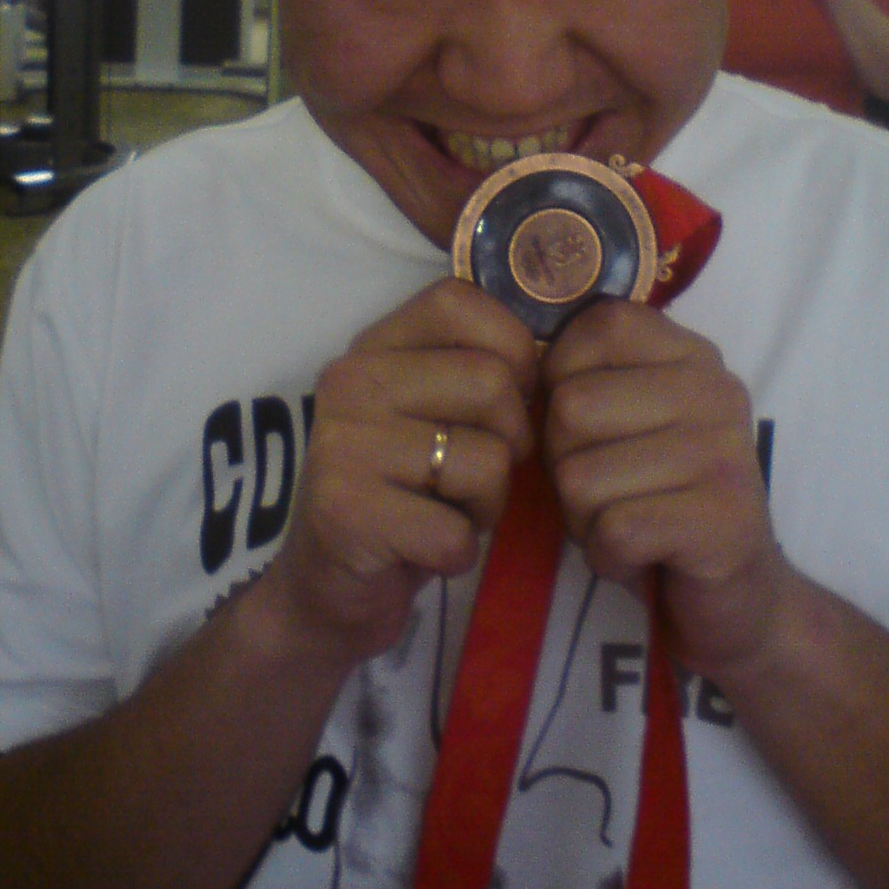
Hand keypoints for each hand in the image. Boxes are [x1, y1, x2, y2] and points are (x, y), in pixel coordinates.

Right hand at [262, 280, 537, 668]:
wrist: (328, 588)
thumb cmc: (405, 493)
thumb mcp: (433, 413)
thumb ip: (477, 369)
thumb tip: (561, 351)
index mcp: (374, 346)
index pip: (458, 300)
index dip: (510, 346)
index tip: (510, 396)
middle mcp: (351, 382)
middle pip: (491, 383)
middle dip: (510, 443)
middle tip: (475, 476)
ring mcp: (344, 446)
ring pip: (486, 461)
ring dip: (487, 505)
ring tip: (446, 512)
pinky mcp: (348, 513)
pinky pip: (458, 531)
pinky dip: (458, 552)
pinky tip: (423, 551)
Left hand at [541, 299, 787, 683]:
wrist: (738, 597)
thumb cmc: (657, 501)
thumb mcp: (624, 425)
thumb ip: (585, 381)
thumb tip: (520, 369)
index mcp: (691, 355)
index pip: (598, 326)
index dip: (563, 381)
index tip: (591, 429)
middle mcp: (715, 390)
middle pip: (572, 407)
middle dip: (567, 466)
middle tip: (610, 494)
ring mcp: (723, 452)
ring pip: (581, 476)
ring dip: (586, 519)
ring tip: (629, 525)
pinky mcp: (722, 518)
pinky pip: (613, 530)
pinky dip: (610, 557)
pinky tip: (642, 557)